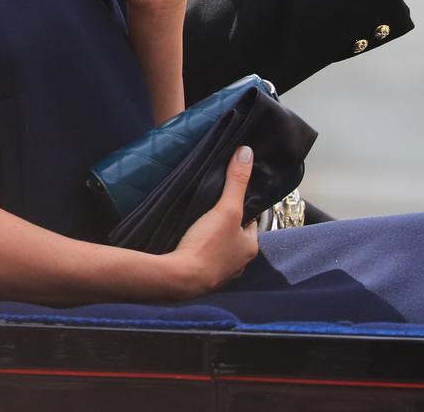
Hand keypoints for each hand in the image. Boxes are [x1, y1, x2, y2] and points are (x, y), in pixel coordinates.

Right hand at [167, 146, 258, 296]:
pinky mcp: (202, 279)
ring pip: (219, 248)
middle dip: (224, 224)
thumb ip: (236, 181)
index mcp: (250, 248)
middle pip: (233, 235)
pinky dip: (199, 250)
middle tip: (210, 209)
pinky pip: (203, 259)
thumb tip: (246, 152)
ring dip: (211, 238)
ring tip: (198, 222)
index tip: (227, 198)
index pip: (249, 222)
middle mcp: (239, 263)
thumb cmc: (208, 245)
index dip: (240, 208)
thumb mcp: (226, 208)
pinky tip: (189, 241)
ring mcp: (220, 273)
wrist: (180, 278)